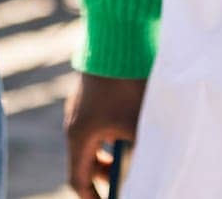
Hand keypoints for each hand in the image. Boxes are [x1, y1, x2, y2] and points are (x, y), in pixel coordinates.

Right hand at [64, 72, 145, 198]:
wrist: (117, 38)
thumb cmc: (128, 84)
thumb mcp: (138, 125)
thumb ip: (139, 154)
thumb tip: (147, 173)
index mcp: (80, 136)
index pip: (78, 180)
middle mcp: (74, 123)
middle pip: (86, 162)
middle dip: (106, 176)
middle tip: (127, 182)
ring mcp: (79, 106)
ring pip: (92, 142)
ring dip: (110, 154)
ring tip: (132, 155)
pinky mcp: (88, 93)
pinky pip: (95, 125)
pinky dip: (110, 136)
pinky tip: (130, 130)